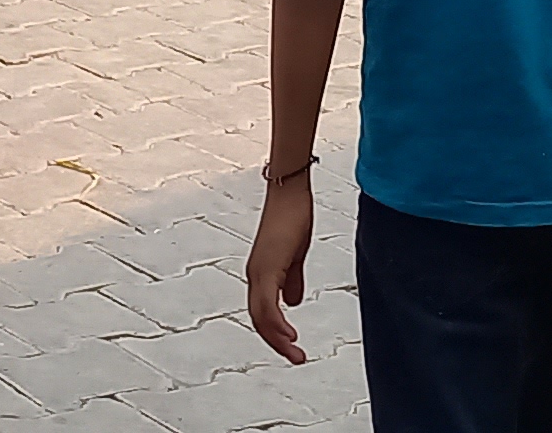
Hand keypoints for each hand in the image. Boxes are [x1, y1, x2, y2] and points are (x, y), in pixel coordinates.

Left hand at [243, 170, 316, 362]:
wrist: (290, 192)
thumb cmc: (292, 217)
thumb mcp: (295, 255)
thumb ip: (292, 279)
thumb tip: (293, 302)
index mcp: (261, 274)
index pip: (263, 312)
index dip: (274, 332)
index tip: (291, 347)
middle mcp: (255, 275)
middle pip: (259, 319)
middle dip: (276, 342)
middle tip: (296, 358)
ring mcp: (259, 271)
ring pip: (261, 315)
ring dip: (277, 338)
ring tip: (294, 352)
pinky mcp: (267, 266)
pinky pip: (267, 302)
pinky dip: (275, 322)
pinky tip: (289, 334)